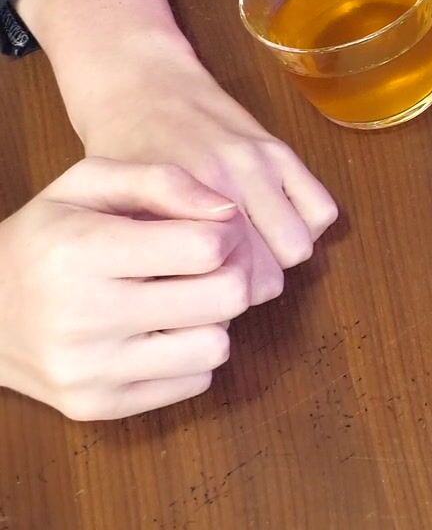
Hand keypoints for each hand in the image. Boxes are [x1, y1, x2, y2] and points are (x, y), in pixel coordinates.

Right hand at [0, 158, 253, 419]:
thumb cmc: (44, 238)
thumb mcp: (87, 185)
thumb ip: (161, 180)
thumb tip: (229, 212)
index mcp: (81, 252)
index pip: (206, 248)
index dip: (225, 234)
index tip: (211, 231)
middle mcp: (83, 317)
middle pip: (225, 299)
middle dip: (231, 275)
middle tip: (209, 267)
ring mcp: (89, 371)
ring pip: (216, 347)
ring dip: (213, 321)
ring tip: (182, 300)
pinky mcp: (98, 406)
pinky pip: (194, 383)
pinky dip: (190, 356)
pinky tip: (161, 333)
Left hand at [68, 36, 336, 290]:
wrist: (142, 85)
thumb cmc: (124, 152)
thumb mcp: (119, 209)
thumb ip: (157, 254)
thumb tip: (193, 308)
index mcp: (181, 203)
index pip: (227, 284)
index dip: (217, 301)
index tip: (202, 294)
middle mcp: (227, 183)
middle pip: (268, 275)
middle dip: (250, 286)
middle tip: (224, 278)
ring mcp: (261, 164)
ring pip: (298, 248)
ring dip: (279, 259)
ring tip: (252, 251)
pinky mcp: (283, 151)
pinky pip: (322, 211)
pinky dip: (306, 227)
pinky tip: (274, 222)